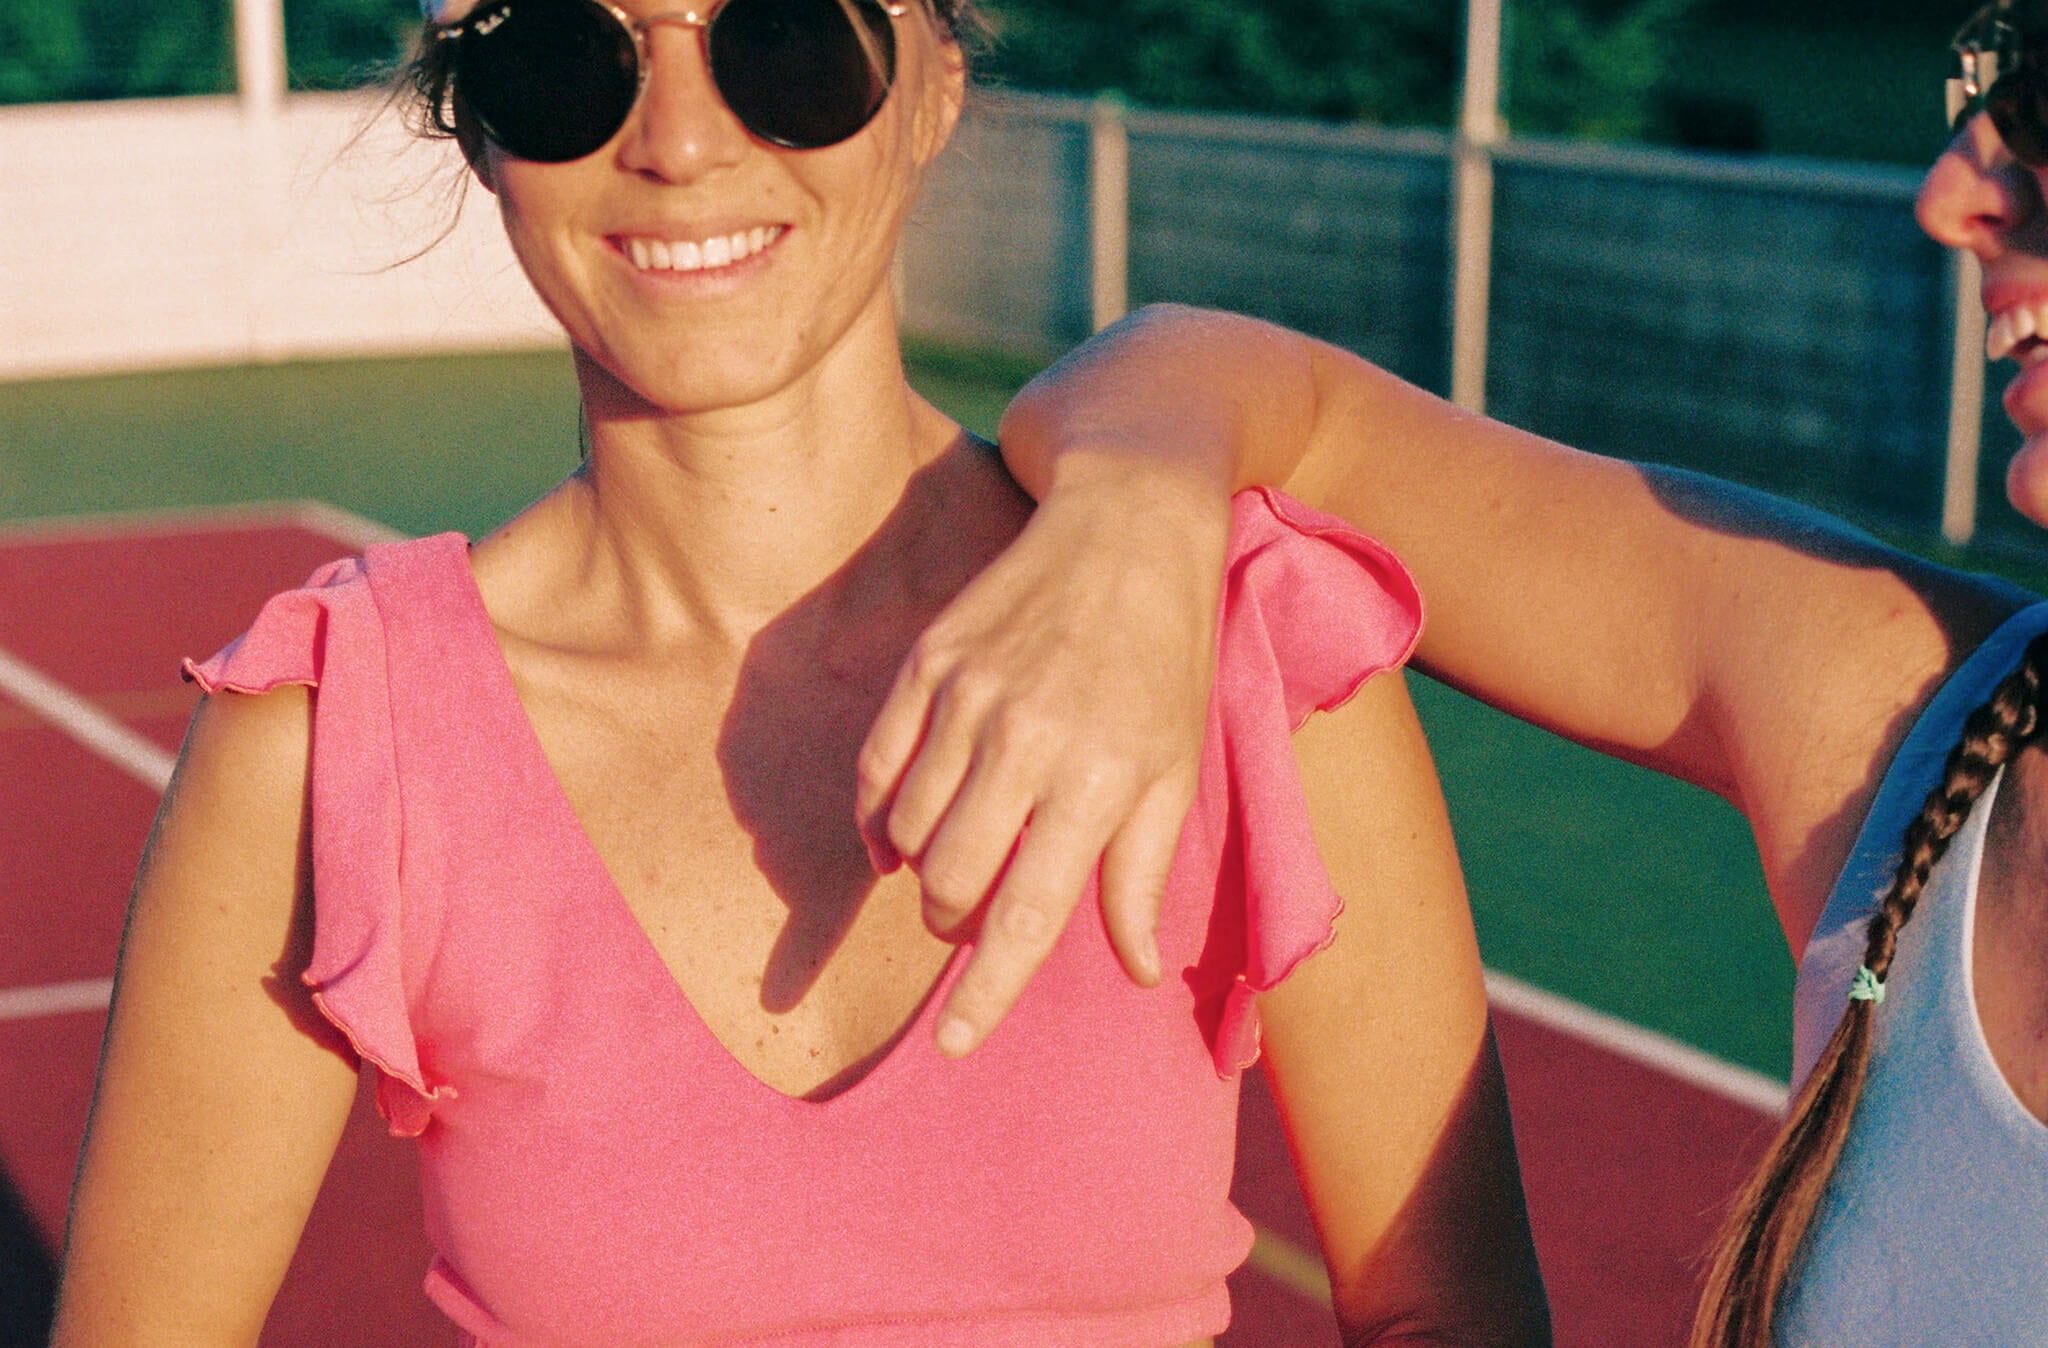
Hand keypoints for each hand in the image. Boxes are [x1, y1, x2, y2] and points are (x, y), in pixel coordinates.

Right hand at [857, 456, 1230, 1055]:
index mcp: (1099, 779)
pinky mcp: (927, 664)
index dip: (986, 992)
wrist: (1127, 527)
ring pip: (906, 831)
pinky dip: (877, 819)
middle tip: (978, 915)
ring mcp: (968, 698)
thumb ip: (1142, 875)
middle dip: (954, 925)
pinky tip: (898, 831)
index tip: (953, 1046)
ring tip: (957, 857)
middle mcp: (1027, 742)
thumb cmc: (1165, 660)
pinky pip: (875, 770)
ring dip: (922, 871)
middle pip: (951, 882)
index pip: (1027, 914)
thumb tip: (1138, 969)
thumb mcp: (1174, 769)